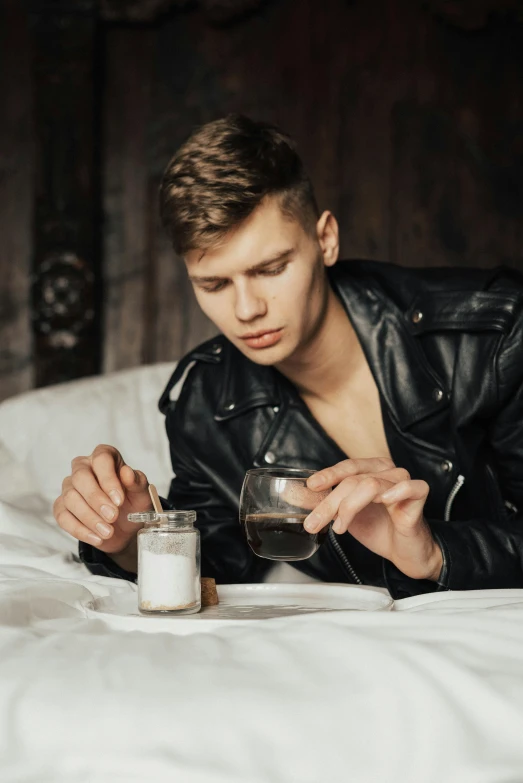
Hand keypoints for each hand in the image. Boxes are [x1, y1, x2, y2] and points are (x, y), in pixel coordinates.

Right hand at [53, 444, 151, 554]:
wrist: (126, 527)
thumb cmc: (133, 502)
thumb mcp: (142, 493)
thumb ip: (137, 481)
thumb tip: (127, 472)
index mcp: (104, 457)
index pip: (101, 459)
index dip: (109, 479)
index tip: (119, 499)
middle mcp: (84, 468)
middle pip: (81, 477)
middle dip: (97, 499)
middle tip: (113, 517)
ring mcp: (70, 487)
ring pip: (70, 498)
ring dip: (90, 517)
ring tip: (108, 531)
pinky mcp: (62, 507)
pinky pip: (63, 517)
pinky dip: (80, 530)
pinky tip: (97, 537)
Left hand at [304, 458, 442, 581]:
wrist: (405, 553)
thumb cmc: (379, 529)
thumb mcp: (344, 515)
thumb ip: (324, 503)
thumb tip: (295, 496)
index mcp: (371, 470)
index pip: (347, 466)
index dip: (328, 475)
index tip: (311, 487)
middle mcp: (387, 472)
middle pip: (354, 479)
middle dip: (330, 503)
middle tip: (314, 522)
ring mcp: (404, 483)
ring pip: (372, 484)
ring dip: (350, 506)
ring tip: (340, 527)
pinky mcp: (419, 498)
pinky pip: (412, 487)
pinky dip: (396, 492)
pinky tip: (384, 502)